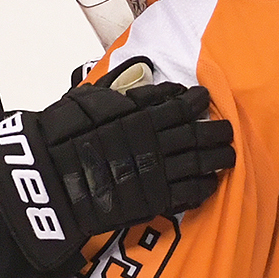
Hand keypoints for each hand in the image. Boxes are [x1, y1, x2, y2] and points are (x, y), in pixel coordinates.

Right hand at [0, 81, 234, 270]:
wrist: (49, 181)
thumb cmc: (62, 137)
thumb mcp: (89, 100)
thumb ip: (120, 89)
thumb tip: (148, 77)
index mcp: (141, 116)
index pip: (179, 106)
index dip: (195, 102)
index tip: (203, 100)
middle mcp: (154, 142)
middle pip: (197, 134)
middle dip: (216, 132)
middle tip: (228, 131)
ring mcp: (156, 172)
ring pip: (199, 163)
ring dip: (218, 159)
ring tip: (229, 157)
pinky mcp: (153, 200)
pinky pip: (187, 194)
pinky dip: (203, 188)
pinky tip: (211, 184)